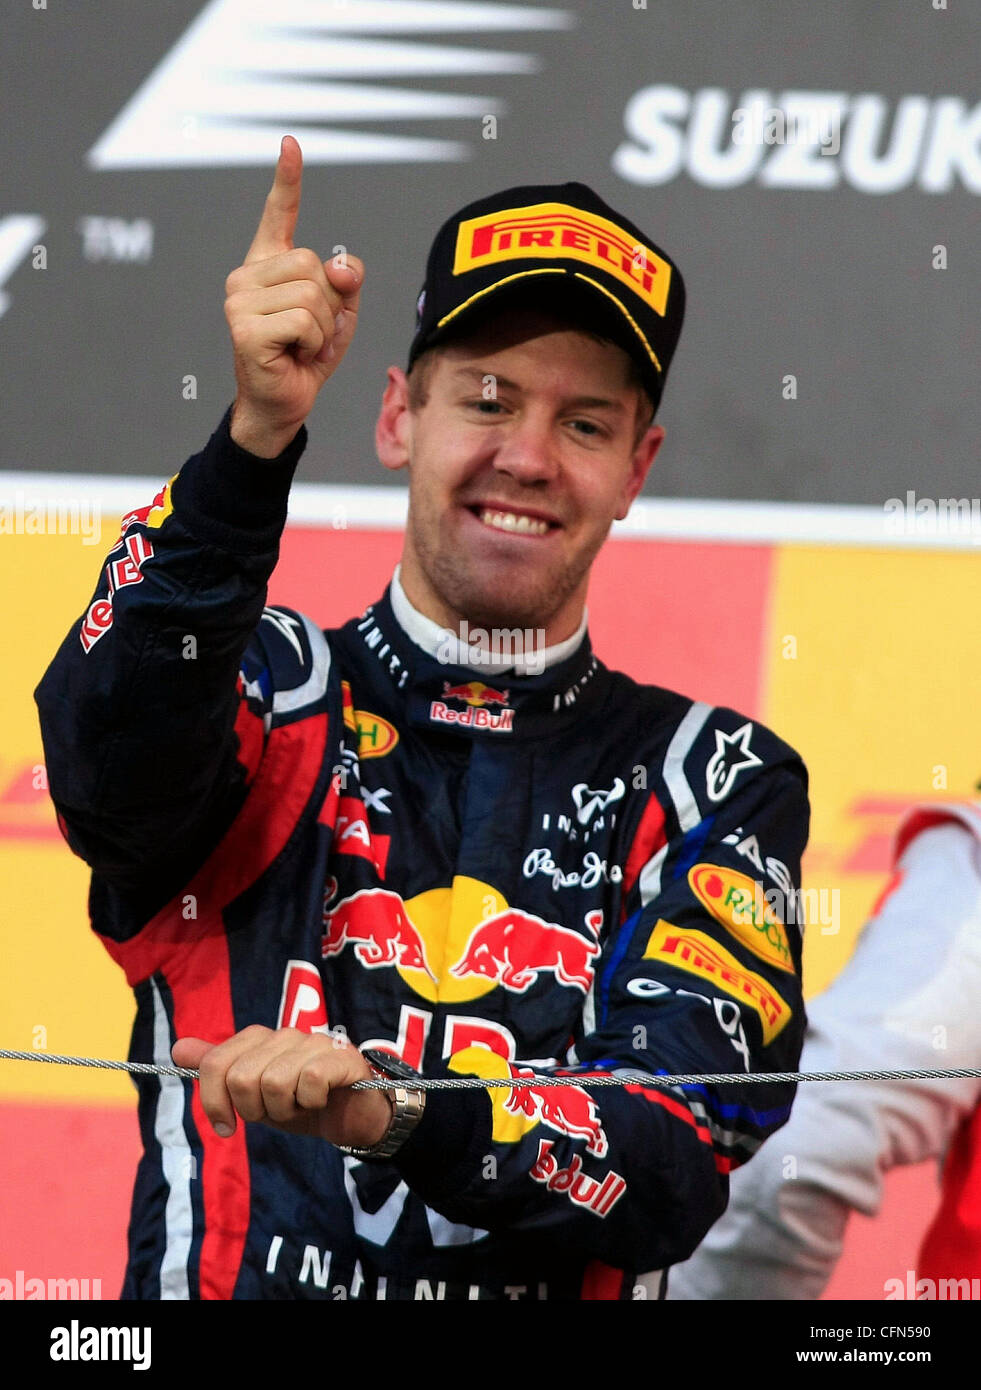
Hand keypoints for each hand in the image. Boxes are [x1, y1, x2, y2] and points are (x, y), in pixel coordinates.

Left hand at [172, 1025, 391, 1147]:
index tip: (227, 1126)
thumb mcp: (251, 1094)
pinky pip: (309, 1079)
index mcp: (259, 1039)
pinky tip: (320, 1101)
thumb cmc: (299, 1103)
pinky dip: (310, 1101)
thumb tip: (177, 1049)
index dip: (214, 1102)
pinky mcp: (341, 1056)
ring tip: (298, 1106)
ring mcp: (314, 1042)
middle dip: (253, 1110)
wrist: (350, 1116)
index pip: (216, 1064)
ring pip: (274, 1081)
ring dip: (284, 1109)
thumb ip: (218, 1070)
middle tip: (274, 1113)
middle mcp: (284, 1034)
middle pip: (241, 1077)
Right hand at [224, 135, 363, 455]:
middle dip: (329, 303)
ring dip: (323, 327)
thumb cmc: (306, 358)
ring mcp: (239, 300)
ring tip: (303, 346)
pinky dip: (313, 343)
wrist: (282, 405)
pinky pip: (304, 320)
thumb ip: (345, 282)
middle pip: (312, 263)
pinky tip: (294, 356)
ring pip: (312, 293)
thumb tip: (339, 265)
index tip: (291, 144)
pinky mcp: (245, 328)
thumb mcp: (338, 315)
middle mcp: (247, 276)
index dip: (286, 180)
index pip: (277, 216)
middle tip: (312, 333)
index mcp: (267, 267)